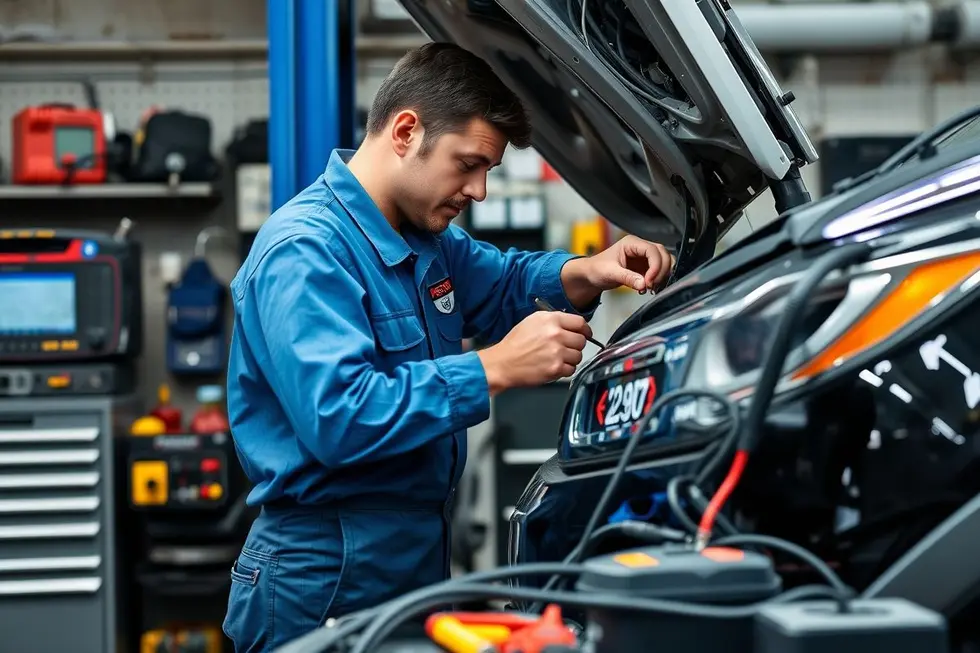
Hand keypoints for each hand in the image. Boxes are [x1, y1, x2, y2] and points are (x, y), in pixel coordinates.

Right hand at [477, 311, 591, 394]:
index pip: (580, 322)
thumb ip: (553, 320)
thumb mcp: (532, 321)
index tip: (585, 333)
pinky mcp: (555, 369)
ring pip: (578, 356)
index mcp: (551, 320)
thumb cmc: (515, 344)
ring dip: (571, 358)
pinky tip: (554, 366)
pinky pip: (571, 369)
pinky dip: (565, 370)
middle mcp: (556, 335)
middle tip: (566, 348)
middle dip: (576, 345)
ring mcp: (557, 352)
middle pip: (582, 340)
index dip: (585, 329)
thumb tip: (570, 324)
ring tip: (557, 358)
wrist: (503, 363)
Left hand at [560, 235, 674, 308]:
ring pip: (664, 262)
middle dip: (661, 271)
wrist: (592, 276)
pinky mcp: (646, 267)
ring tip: (651, 287)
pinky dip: (659, 280)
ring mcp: (644, 257)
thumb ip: (627, 278)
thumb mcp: (610, 273)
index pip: (652, 250)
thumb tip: (643, 284)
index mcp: (631, 243)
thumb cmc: (597, 269)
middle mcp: (640, 247)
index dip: (655, 265)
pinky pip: (660, 271)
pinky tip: (650, 288)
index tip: (649, 281)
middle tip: (651, 285)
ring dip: (662, 275)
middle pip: (663, 254)